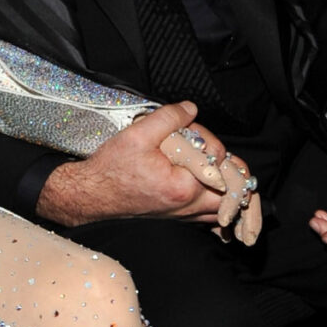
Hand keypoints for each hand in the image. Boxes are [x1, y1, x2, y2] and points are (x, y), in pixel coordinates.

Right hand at [36, 101, 261, 242]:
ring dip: (229, 186)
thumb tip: (190, 109)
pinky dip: (220, 204)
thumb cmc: (110, 170)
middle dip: (228, 163)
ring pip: (227, 206)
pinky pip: (213, 217)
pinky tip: (215, 190)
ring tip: (216, 166)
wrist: (92, 195)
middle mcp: (189, 206)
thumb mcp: (137, 135)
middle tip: (210, 148)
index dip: (206, 135)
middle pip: (234, 188)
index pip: (218, 156)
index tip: (187, 129)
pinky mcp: (180, 218)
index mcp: (183, 187)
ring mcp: (186, 216)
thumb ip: (168, 118)